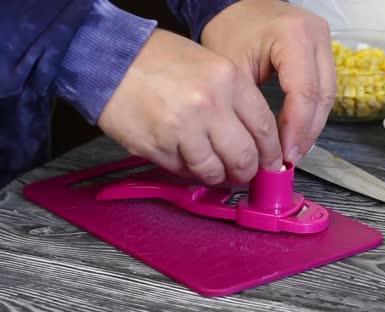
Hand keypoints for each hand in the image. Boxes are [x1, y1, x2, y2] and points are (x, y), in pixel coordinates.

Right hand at [97, 28, 282, 184]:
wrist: (110, 58)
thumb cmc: (157, 60)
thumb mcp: (210, 65)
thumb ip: (235, 99)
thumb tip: (252, 138)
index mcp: (228, 79)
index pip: (264, 127)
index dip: (271, 153)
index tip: (271, 163)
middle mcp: (210, 103)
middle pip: (244, 156)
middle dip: (247, 172)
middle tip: (244, 173)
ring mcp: (183, 127)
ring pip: (215, 171)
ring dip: (218, 176)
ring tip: (214, 170)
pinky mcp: (159, 146)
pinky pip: (184, 171)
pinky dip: (189, 172)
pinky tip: (187, 159)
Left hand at [201, 0, 336, 163]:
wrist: (235, 7)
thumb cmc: (231, 30)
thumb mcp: (234, 71)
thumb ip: (253, 109)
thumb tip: (265, 148)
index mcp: (294, 36)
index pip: (304, 92)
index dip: (296, 129)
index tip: (284, 154)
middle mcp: (317, 36)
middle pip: (323, 96)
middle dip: (307, 132)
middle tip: (290, 157)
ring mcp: (324, 41)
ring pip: (328, 95)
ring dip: (312, 125)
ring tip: (294, 149)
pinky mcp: (323, 50)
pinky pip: (324, 88)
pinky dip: (312, 112)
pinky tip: (299, 131)